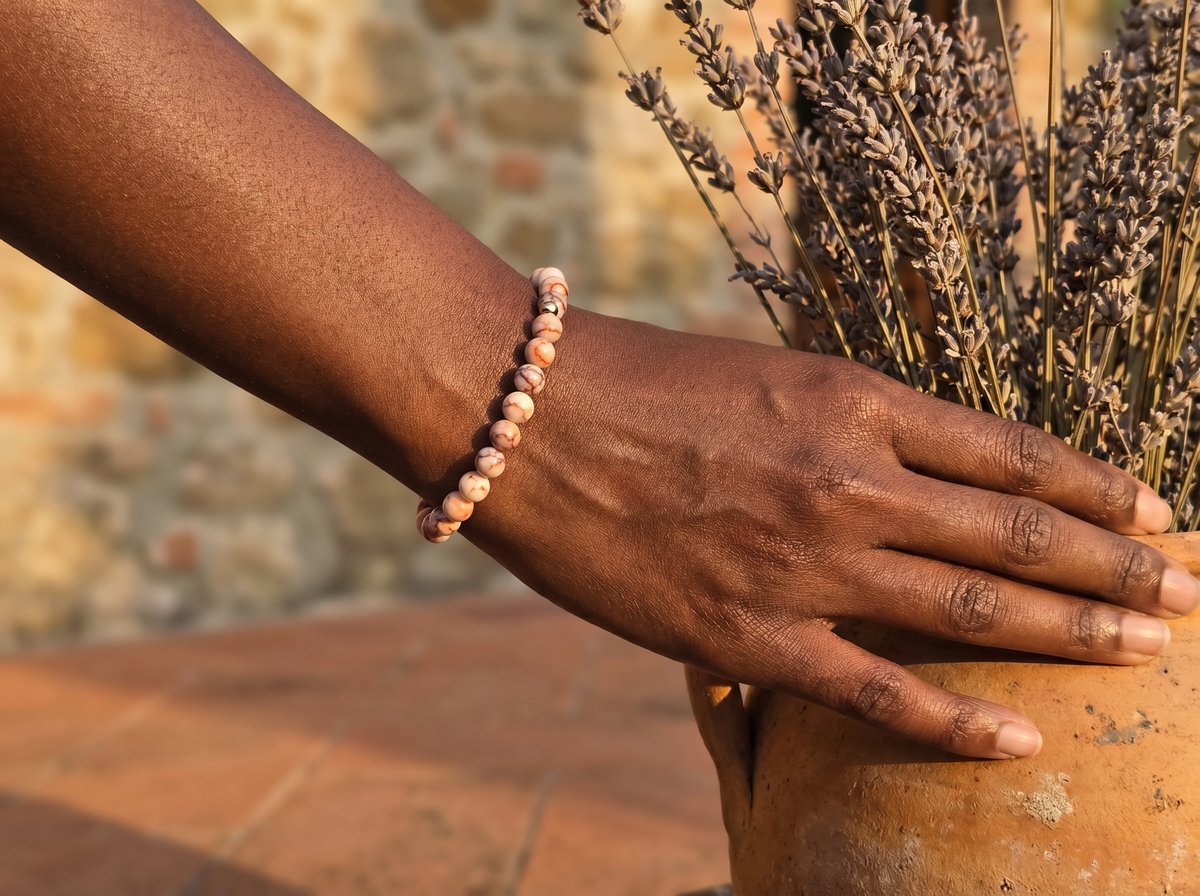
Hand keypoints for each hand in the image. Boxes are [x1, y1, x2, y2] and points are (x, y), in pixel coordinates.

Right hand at [469, 311, 1196, 758]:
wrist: (525, 417)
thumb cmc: (632, 379)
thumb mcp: (757, 374)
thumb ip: (839, 420)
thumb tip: (906, 463)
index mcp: (850, 400)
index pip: (1007, 449)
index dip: (1093, 483)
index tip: (1155, 510)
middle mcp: (850, 480)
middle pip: (1016, 530)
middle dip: (1117, 564)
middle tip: (1189, 592)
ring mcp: (807, 562)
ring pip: (974, 606)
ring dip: (1075, 630)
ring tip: (1150, 649)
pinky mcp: (751, 635)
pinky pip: (879, 692)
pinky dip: (960, 719)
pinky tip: (1025, 738)